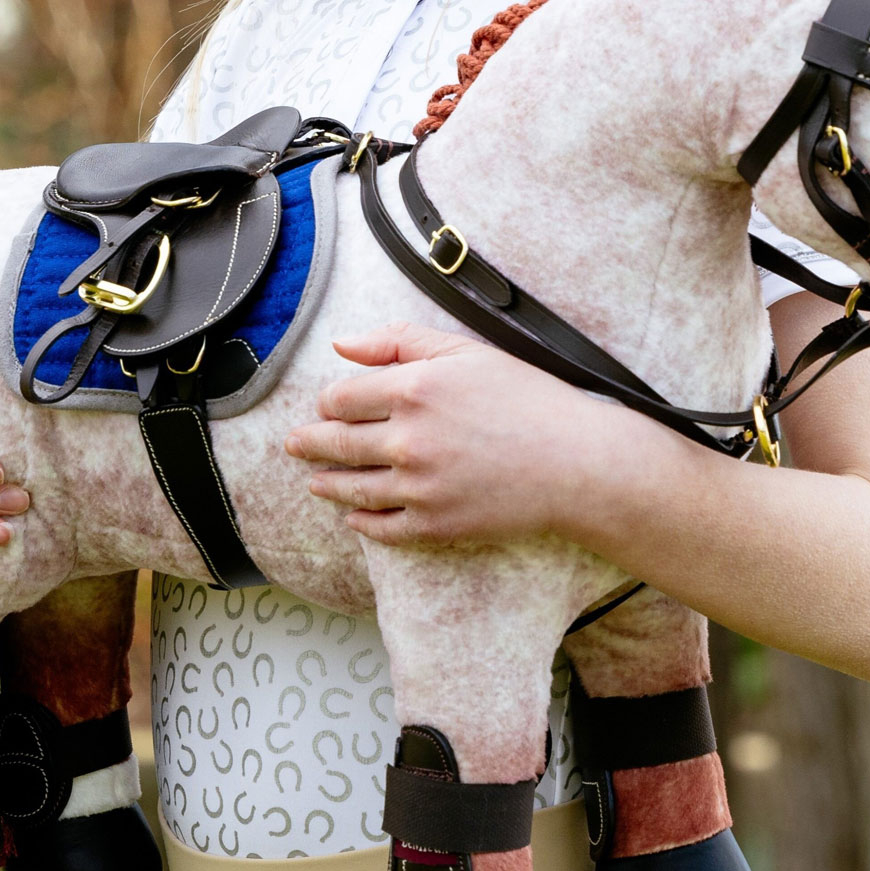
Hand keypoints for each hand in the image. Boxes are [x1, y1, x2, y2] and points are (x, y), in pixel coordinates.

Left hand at [284, 323, 600, 544]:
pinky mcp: (434, 527)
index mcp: (413, 390)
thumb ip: (401, 342)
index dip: (328, 401)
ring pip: (351, 489)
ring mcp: (418, 488)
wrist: (576, 463)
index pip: (342, 398)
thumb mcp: (467, 353)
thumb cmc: (529, 399)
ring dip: (326, 484)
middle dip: (308, 443)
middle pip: (335, 443)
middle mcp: (407, 441)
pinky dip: (361, 523)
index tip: (327, 405)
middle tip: (293, 444)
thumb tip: (343, 345)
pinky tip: (355, 518)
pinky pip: (381, 529)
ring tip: (315, 482)